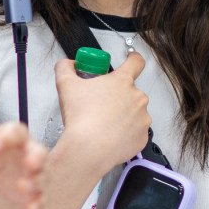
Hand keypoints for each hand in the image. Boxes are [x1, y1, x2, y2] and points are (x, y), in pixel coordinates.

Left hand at [0, 123, 45, 208]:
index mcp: (16, 136)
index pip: (16, 132)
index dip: (6, 138)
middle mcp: (31, 153)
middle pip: (40, 153)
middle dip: (37, 158)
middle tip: (30, 163)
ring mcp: (35, 173)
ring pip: (42, 177)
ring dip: (35, 182)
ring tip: (21, 186)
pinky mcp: (34, 191)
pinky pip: (41, 197)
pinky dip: (37, 203)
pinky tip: (30, 208)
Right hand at [53, 51, 150, 169]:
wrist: (88, 149)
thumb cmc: (81, 117)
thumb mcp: (65, 85)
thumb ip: (65, 68)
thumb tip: (68, 64)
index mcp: (122, 81)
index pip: (136, 62)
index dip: (133, 59)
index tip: (130, 60)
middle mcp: (138, 98)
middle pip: (131, 91)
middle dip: (118, 96)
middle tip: (101, 105)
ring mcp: (143, 118)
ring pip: (134, 112)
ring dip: (123, 115)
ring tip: (104, 124)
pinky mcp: (142, 137)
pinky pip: (135, 132)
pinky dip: (125, 133)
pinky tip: (110, 136)